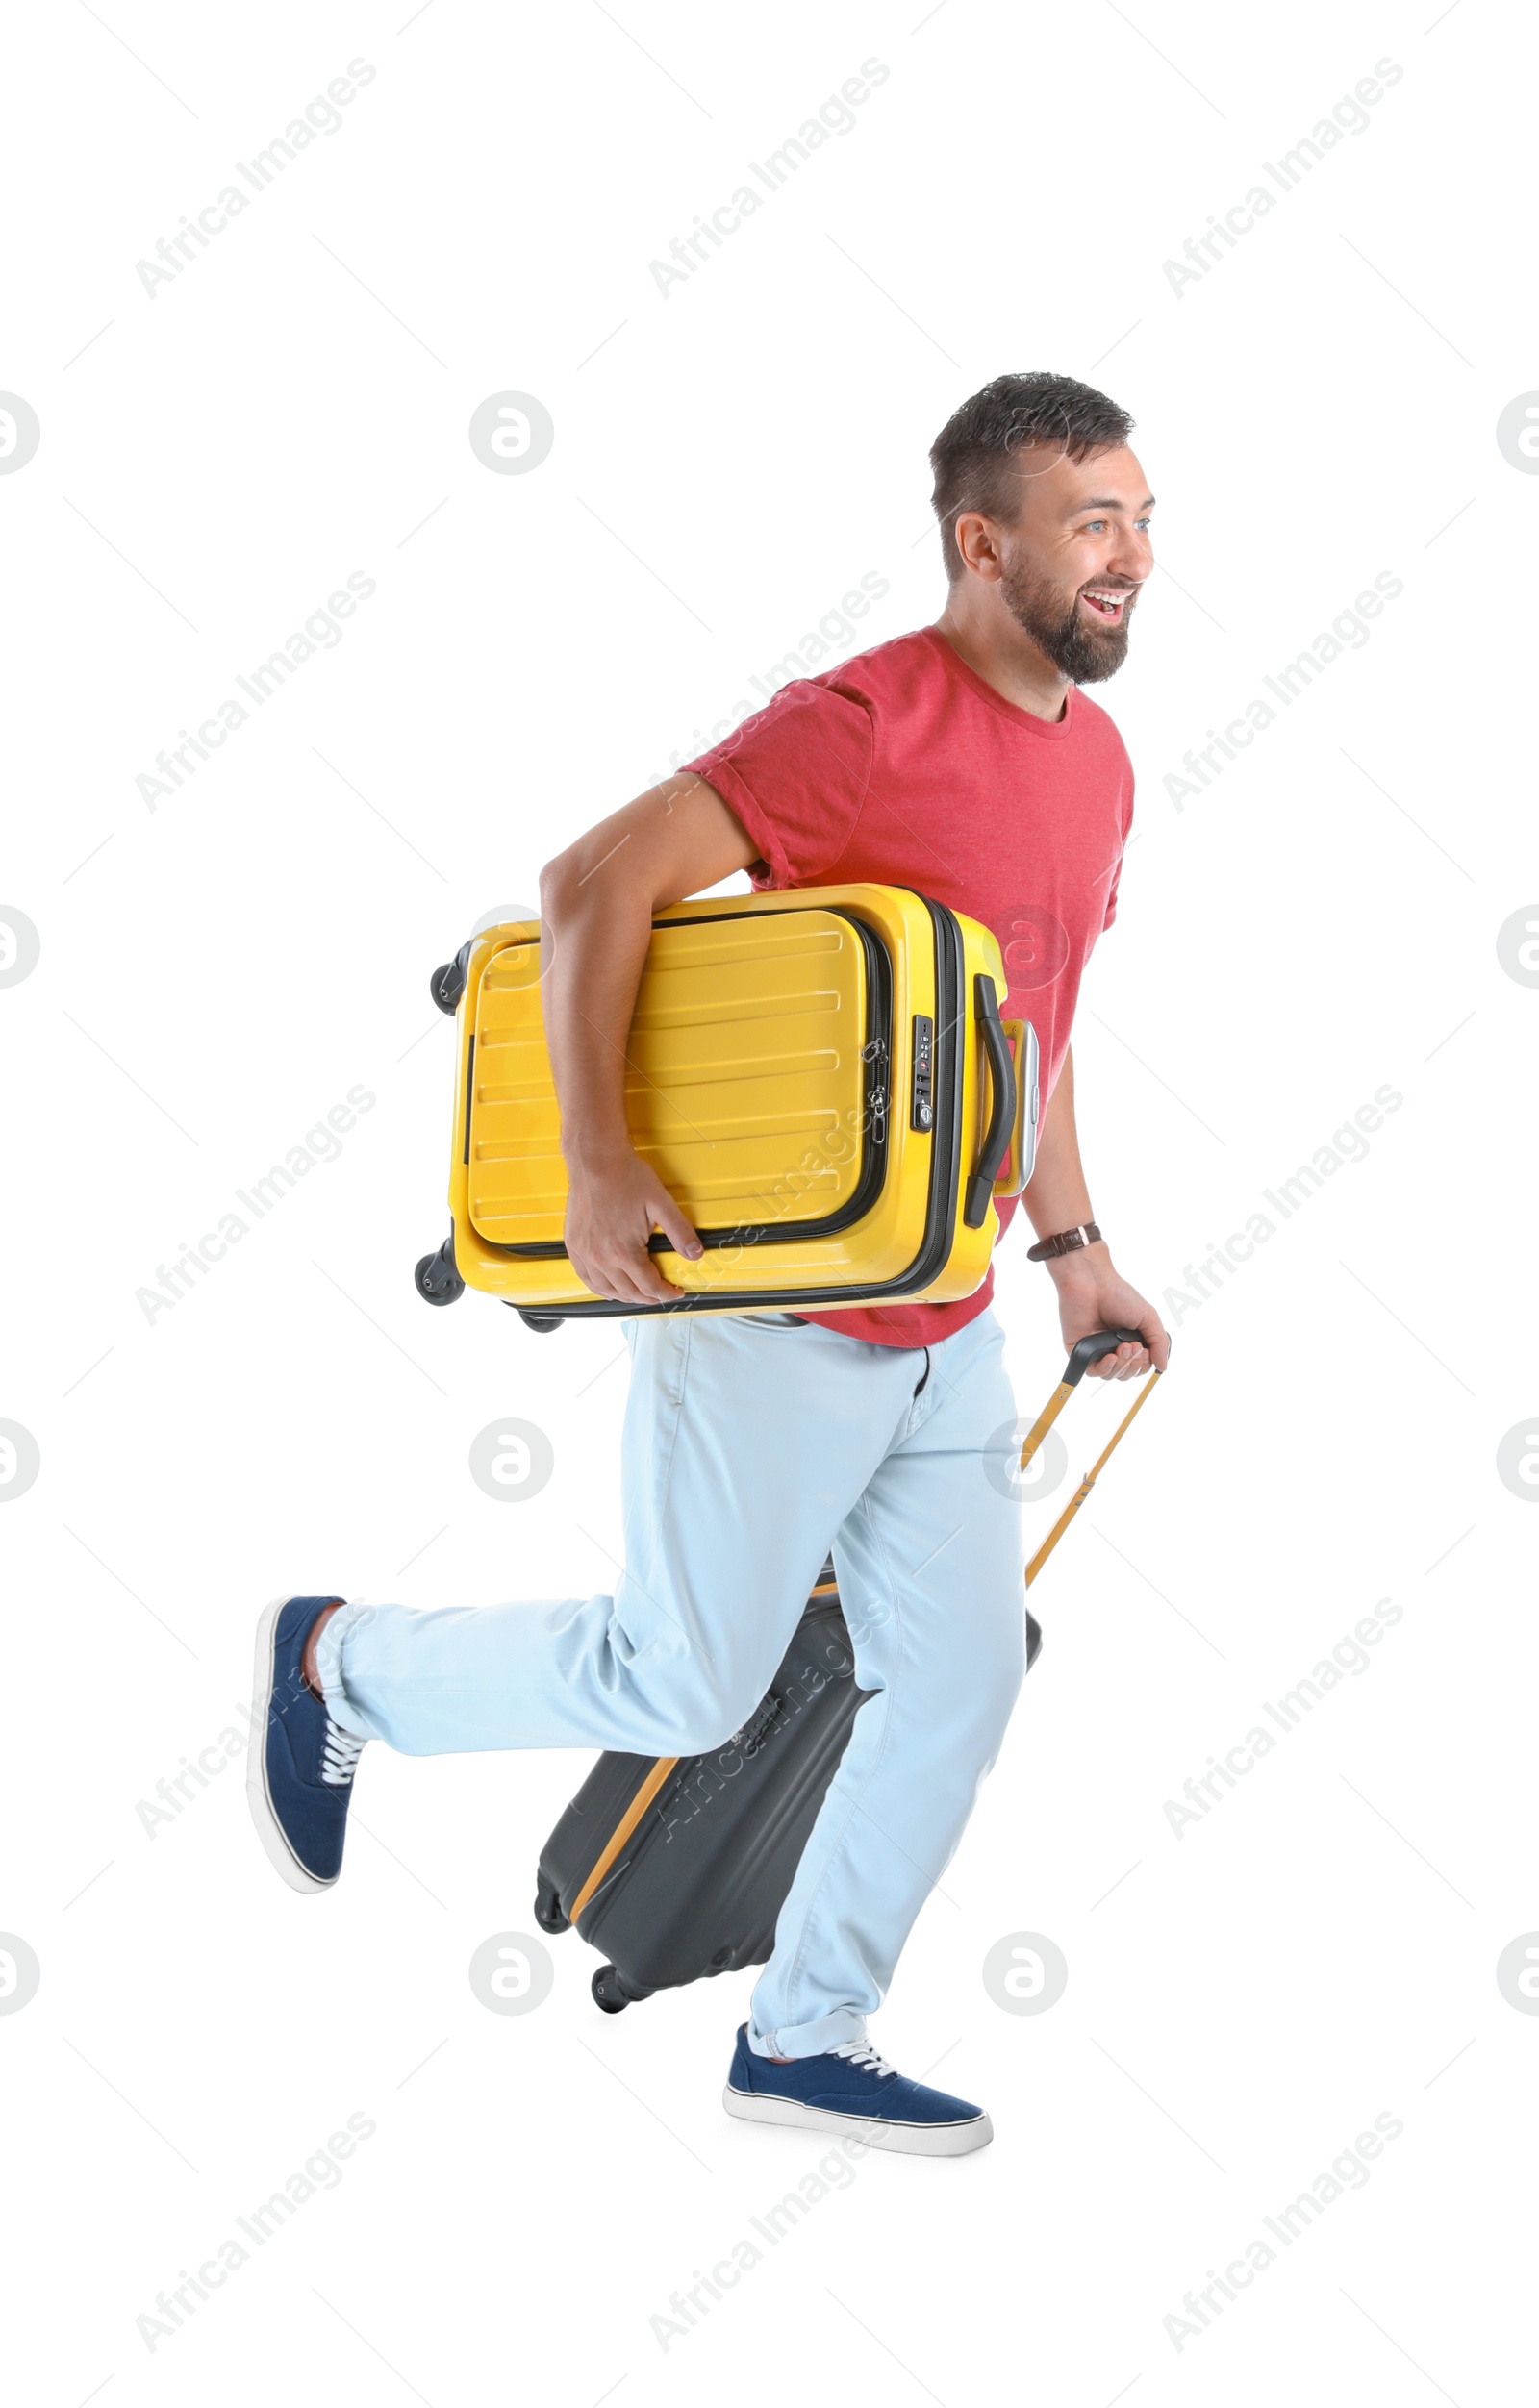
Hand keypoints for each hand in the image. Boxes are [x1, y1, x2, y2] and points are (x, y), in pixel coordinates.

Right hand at [563, 1149, 702, 1304]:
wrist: (596, 1160)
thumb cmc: (625, 1177)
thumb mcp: (661, 1204)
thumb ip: (680, 1232)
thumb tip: (695, 1254)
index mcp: (624, 1252)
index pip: (649, 1286)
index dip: (666, 1293)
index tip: (675, 1292)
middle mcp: (601, 1258)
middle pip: (628, 1292)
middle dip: (649, 1297)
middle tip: (661, 1293)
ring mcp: (584, 1253)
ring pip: (606, 1290)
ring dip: (626, 1297)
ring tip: (640, 1294)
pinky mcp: (573, 1245)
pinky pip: (585, 1278)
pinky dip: (600, 1288)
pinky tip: (609, 1287)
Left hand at [1047, 1246, 1169, 1379]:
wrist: (1092, 1283)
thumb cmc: (1119, 1295)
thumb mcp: (1148, 1317)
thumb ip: (1159, 1342)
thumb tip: (1163, 1367)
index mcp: (1129, 1339)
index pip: (1140, 1365)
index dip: (1144, 1364)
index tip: (1145, 1350)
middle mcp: (1113, 1347)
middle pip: (1127, 1373)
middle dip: (1134, 1364)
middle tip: (1132, 1345)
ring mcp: (1096, 1350)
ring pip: (1112, 1374)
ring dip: (1121, 1365)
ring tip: (1122, 1346)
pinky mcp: (1081, 1351)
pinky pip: (1094, 1372)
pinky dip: (1105, 1368)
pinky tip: (1110, 1356)